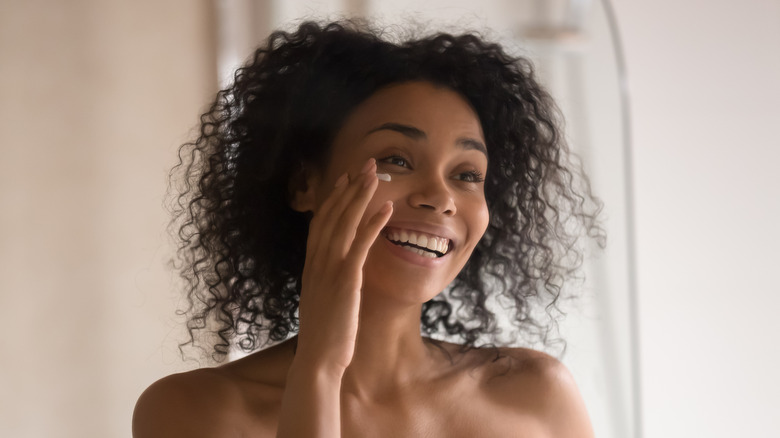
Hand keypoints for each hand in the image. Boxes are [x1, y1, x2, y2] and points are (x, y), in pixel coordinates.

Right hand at [295, 158, 392, 373]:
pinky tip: (387, 208)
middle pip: (332, 214)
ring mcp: (329, 270)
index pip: (321, 222)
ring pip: (344, 223)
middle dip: (350, 187)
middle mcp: (316, 262)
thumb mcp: (323, 302)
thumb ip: (329, 282)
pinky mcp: (345, 280)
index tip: (345, 179)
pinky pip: (360, 245)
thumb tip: (339, 273)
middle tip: (366, 165)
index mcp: (311, 266)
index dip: (334, 198)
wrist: (317, 360)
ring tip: (376, 174)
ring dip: (361, 195)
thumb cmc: (324, 336)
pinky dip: (373, 223)